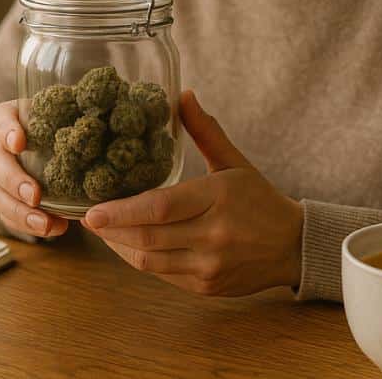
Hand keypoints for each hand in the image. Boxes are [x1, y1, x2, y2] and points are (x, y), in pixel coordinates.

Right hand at [0, 99, 68, 239]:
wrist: (68, 153)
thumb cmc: (72, 128)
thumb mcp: (75, 117)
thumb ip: (82, 117)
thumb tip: (110, 118)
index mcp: (15, 120)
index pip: (0, 118)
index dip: (6, 130)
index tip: (19, 143)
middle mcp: (2, 148)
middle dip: (13, 180)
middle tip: (34, 195)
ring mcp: (2, 177)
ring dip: (19, 211)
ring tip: (45, 223)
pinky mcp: (9, 201)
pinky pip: (10, 216)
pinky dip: (29, 225)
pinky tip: (55, 228)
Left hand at [82, 89, 303, 295]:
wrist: (294, 247)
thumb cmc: (260, 200)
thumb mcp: (234, 162)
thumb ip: (205, 131)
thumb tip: (182, 94)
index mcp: (218, 198)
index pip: (161, 207)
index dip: (122, 211)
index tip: (93, 209)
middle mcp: (213, 235)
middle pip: (149, 236)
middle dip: (111, 229)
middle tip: (87, 219)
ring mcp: (209, 265)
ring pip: (150, 261)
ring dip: (120, 247)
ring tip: (102, 231)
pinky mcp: (206, 287)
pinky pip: (162, 275)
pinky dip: (140, 260)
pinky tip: (128, 245)